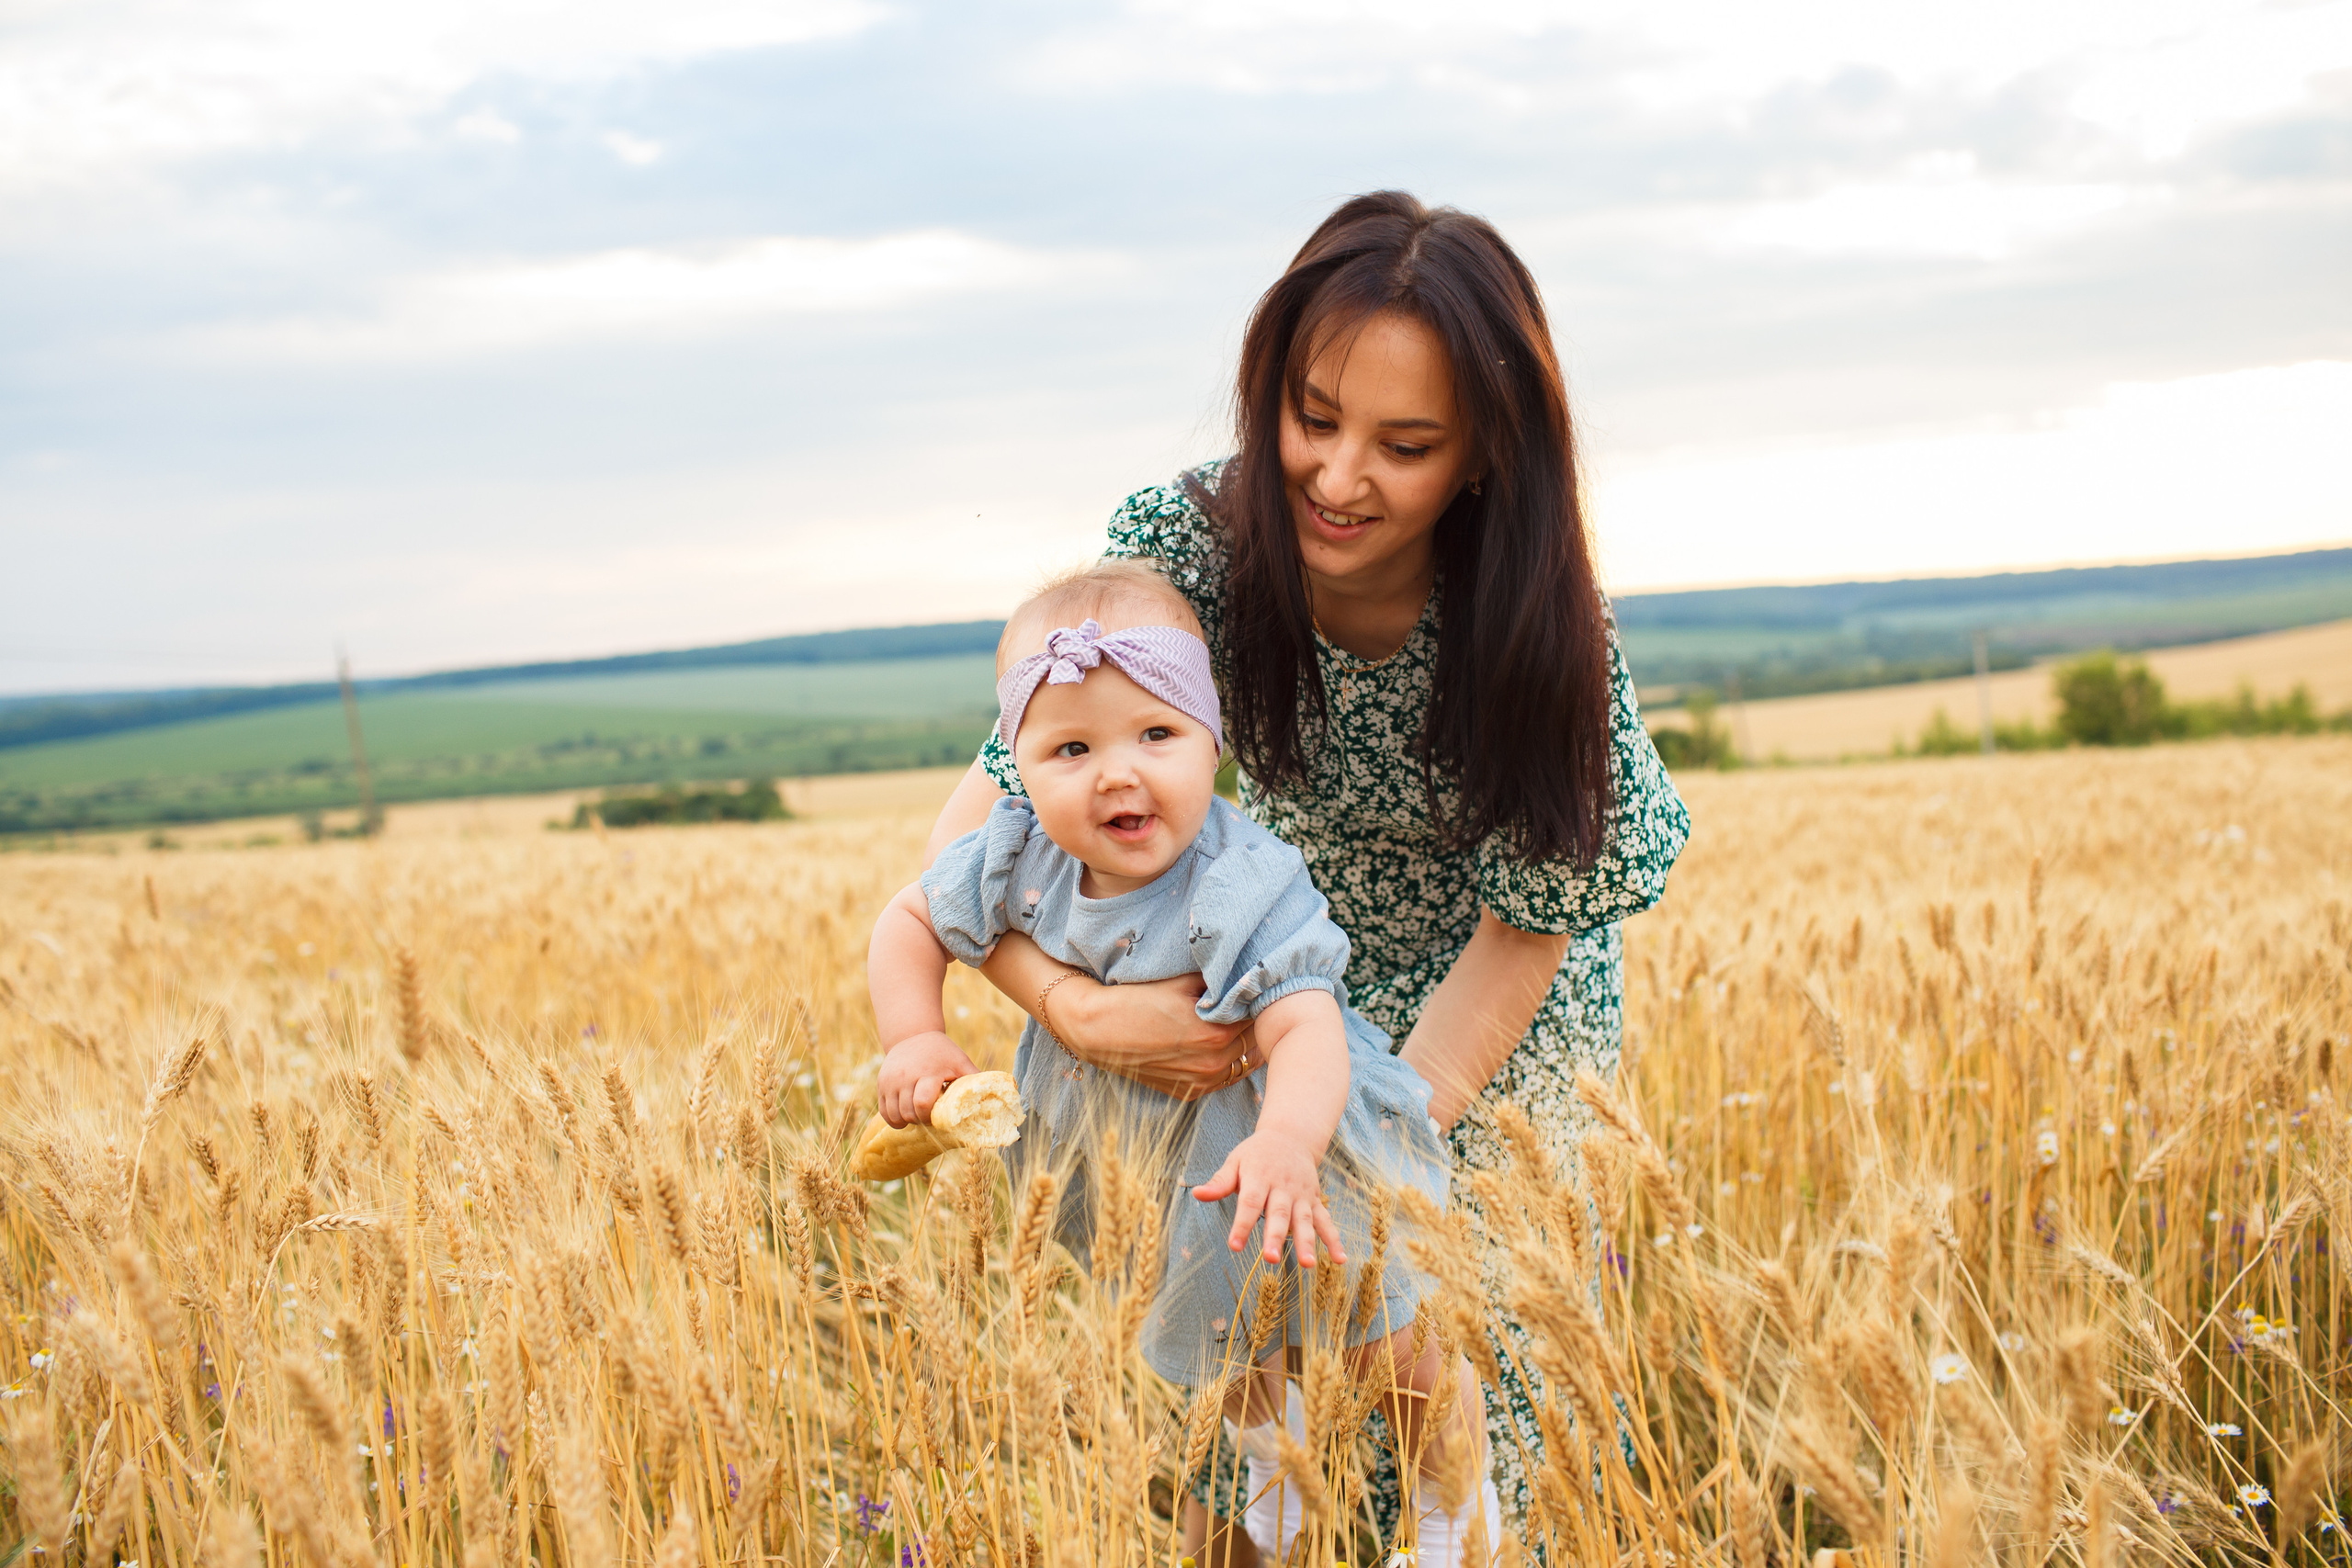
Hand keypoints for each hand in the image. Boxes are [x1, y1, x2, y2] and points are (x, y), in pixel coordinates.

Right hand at [877, 1032, 978, 1127]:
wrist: (912, 1034)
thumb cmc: (942, 1052)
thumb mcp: (960, 1060)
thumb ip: (975, 1079)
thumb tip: (995, 1098)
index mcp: (928, 1071)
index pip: (923, 1103)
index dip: (930, 1117)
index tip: (938, 1116)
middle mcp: (906, 1076)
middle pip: (909, 1113)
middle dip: (920, 1121)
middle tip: (930, 1117)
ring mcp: (891, 1080)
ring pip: (895, 1115)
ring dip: (907, 1121)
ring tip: (918, 1115)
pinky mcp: (881, 1084)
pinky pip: (884, 1112)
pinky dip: (894, 1119)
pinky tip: (905, 1116)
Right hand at [1060, 972, 1255, 1098]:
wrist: (1099, 1031)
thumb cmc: (1138, 999)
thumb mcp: (1181, 981)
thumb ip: (1217, 980)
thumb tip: (1244, 973)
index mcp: (1215, 1032)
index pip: (1256, 1015)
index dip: (1257, 1000)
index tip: (1255, 989)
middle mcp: (1213, 1062)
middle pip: (1254, 1040)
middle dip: (1254, 1022)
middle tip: (1251, 1005)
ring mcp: (1202, 1081)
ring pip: (1243, 1062)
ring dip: (1245, 1044)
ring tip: (1238, 1024)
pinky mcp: (1191, 1091)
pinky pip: (1225, 1078)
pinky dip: (1228, 1062)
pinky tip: (1222, 1045)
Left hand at [1191, 1128, 1345, 1267]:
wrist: (1291, 1137)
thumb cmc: (1256, 1154)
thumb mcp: (1235, 1161)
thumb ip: (1219, 1182)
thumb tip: (1197, 1194)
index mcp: (1259, 1177)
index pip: (1250, 1203)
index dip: (1242, 1224)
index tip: (1235, 1245)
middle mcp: (1283, 1187)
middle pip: (1279, 1214)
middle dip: (1276, 1237)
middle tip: (1271, 1259)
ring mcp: (1302, 1195)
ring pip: (1304, 1220)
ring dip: (1307, 1243)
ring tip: (1307, 1265)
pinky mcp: (1315, 1201)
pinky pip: (1326, 1221)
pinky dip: (1334, 1240)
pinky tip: (1339, 1260)